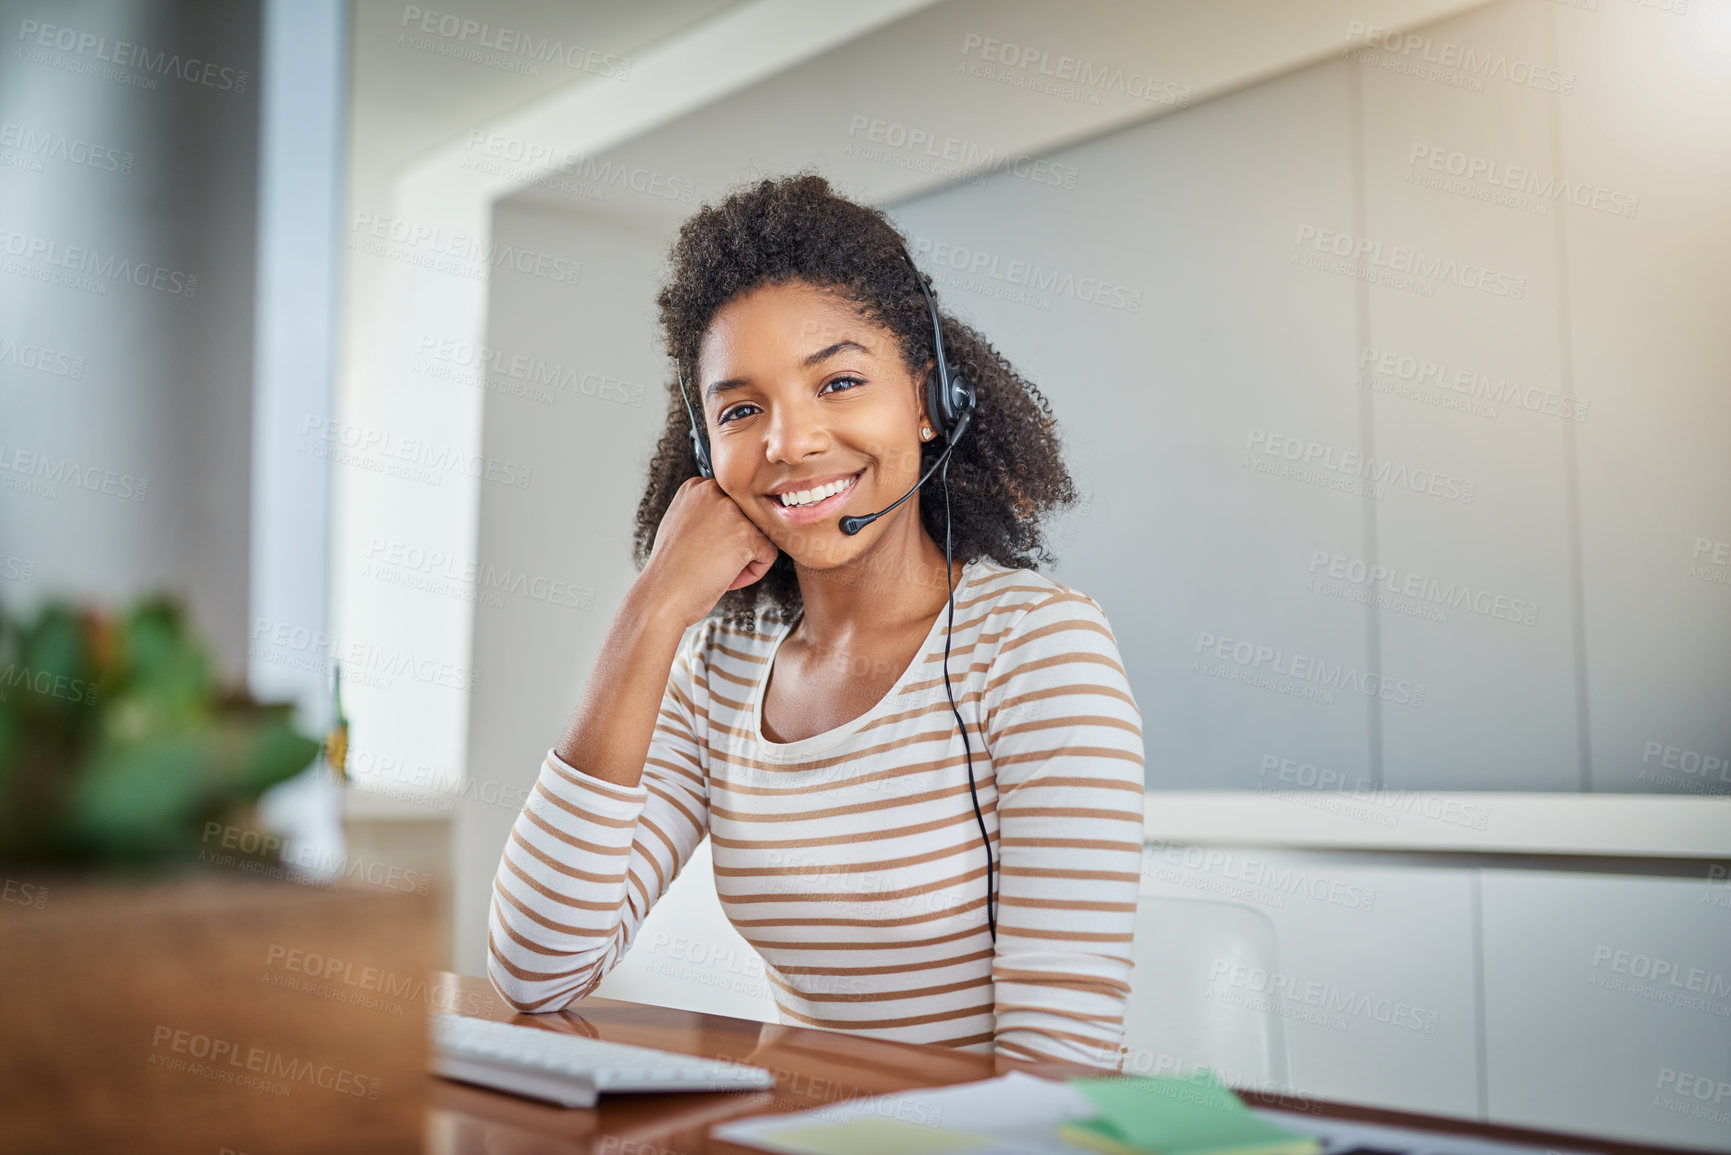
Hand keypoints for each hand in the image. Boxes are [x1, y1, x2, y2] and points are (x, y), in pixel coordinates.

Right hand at [638, 477, 780, 629]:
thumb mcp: (682, 525)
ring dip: (744, 558)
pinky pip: (768, 554)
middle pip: (749, 519)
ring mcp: (731, 511)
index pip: (733, 505)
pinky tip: (726, 577)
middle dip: (736, 543)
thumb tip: (737, 516)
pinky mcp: (746, 534)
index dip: (723, 533)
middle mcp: (713, 491)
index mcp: (697, 487)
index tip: (703, 549)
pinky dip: (753, 573)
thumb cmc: (672, 570)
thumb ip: (708, 512)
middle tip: (709, 561)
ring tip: (716, 568)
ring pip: (761, 535)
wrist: (662, 597)